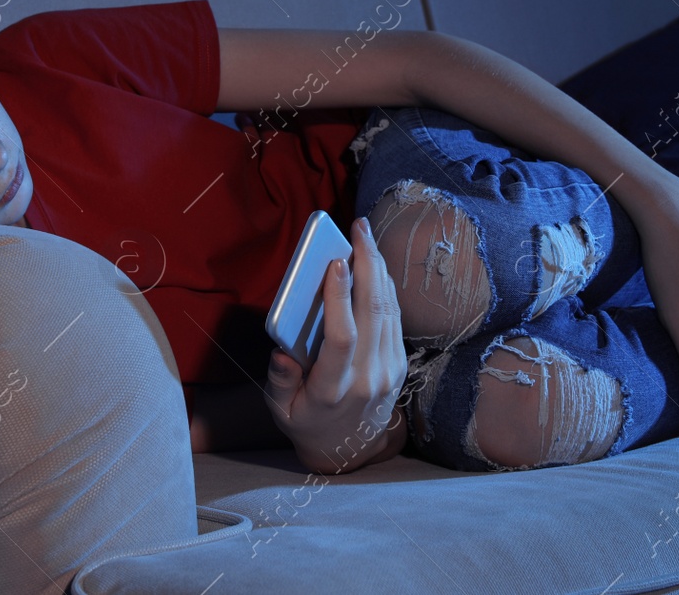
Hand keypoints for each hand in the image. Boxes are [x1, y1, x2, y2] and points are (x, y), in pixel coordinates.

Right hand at [265, 217, 408, 473]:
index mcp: (333, 391)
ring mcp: (388, 371)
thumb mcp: (281, 410)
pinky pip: (394, 318)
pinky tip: (374, 264)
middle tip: (358, 228)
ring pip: (387, 310)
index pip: (342, 338)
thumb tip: (282, 354)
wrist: (347, 450)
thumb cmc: (306, 421)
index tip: (334, 264)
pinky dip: (385, 287)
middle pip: (373, 312)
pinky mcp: (398, 364)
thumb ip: (280, 381)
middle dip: (367, 264)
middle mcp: (367, 379)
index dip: (339, 298)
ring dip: (378, 269)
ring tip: (365, 237)